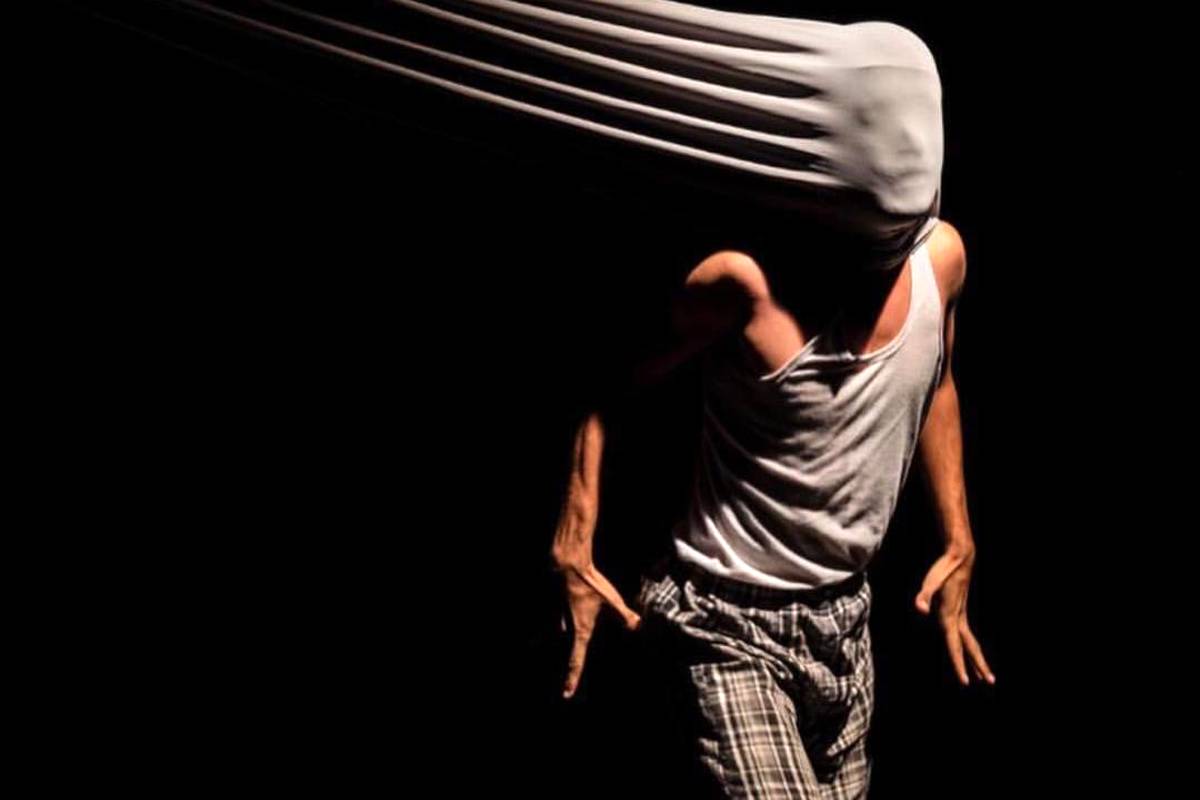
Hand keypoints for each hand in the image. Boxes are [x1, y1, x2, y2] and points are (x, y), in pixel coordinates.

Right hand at [553, 556, 642, 699]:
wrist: (567, 565)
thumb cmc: (589, 584)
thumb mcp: (612, 601)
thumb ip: (624, 616)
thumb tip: (637, 626)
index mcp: (581, 630)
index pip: (577, 660)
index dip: (572, 678)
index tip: (566, 694)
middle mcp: (566, 627)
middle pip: (567, 647)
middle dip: (568, 657)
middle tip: (566, 670)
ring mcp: (556, 617)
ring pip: (558, 632)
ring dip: (554, 638)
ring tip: (552, 639)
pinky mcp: (552, 606)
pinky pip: (554, 619)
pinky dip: (555, 620)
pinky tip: (560, 611)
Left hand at [914, 545, 995, 685]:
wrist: (960, 557)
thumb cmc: (942, 569)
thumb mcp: (930, 583)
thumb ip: (924, 596)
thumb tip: (920, 610)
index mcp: (949, 616)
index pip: (954, 646)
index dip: (958, 664)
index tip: (965, 682)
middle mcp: (957, 618)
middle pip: (969, 647)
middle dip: (978, 666)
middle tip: (990, 682)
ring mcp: (960, 613)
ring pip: (970, 641)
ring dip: (977, 658)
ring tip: (985, 675)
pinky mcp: (960, 609)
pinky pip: (965, 633)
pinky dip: (970, 645)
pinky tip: (969, 650)